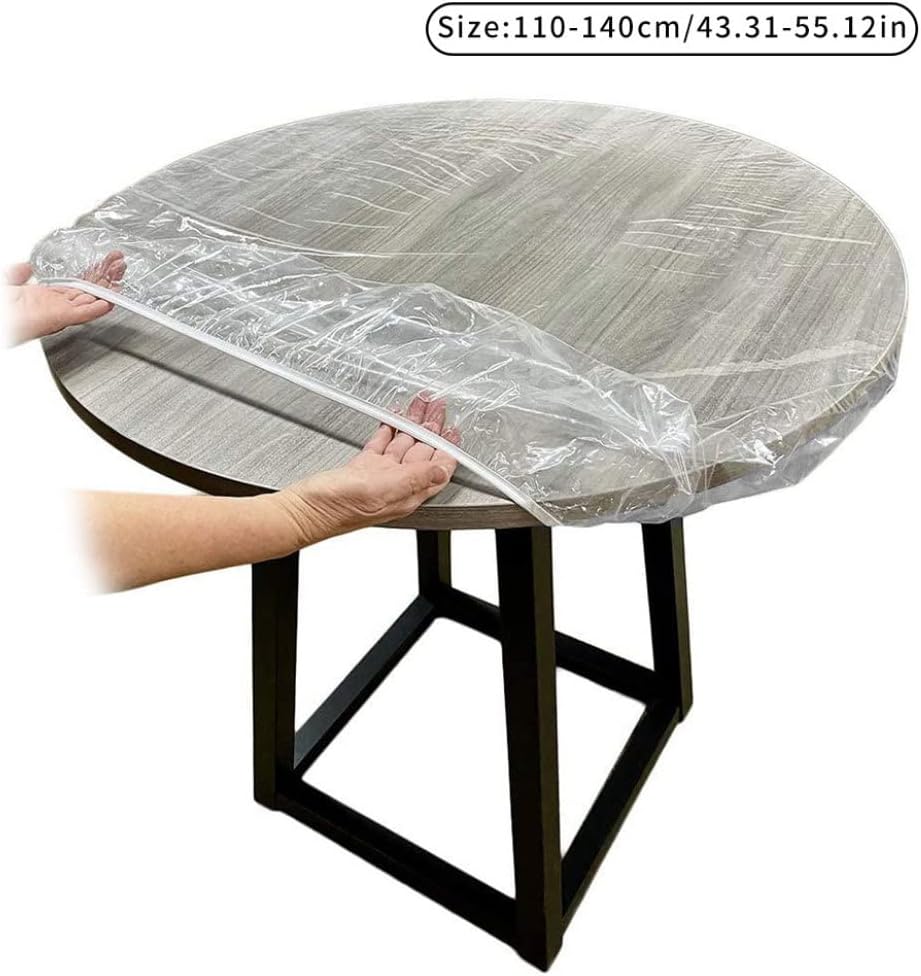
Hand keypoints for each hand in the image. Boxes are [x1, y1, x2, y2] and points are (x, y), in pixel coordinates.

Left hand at [4, 251, 125, 344]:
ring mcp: (57, 313)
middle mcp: (55, 306)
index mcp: (44, 297)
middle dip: (106, 277)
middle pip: (88, 290)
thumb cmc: (2, 306)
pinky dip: (97, 310)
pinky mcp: (57, 319)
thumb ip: (17, 273)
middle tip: (120, 265)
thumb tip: (26, 266)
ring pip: (89, 300)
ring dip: (106, 290)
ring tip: (121, 277)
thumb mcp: (6, 282)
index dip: (92, 274)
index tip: (104, 264)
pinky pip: (82, 315)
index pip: (76, 284)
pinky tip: (109, 302)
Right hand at [274, 394, 460, 544]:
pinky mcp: (360, 469)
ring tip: (420, 405)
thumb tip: (442, 472)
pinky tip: (393, 421)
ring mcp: (378, 477)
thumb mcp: (382, 490)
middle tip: (438, 406)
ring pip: (402, 446)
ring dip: (412, 424)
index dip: (448, 448)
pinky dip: (388, 431)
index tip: (454, 429)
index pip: (436, 469)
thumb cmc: (336, 508)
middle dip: (432, 427)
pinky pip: (380, 447)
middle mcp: (395, 485)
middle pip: (422, 452)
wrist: (302, 511)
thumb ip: (414, 479)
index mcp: (406, 493)